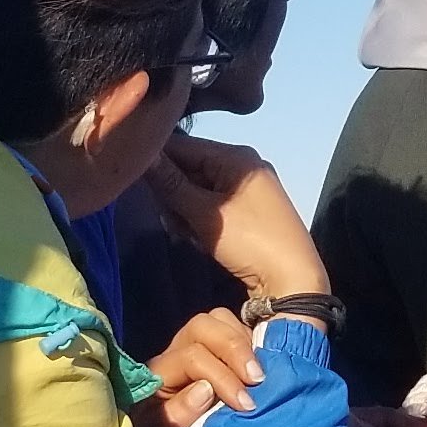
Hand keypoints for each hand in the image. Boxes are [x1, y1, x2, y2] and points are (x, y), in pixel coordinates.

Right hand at [145, 134, 330, 300]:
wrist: (293, 280)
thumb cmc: (250, 242)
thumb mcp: (205, 213)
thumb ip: (171, 184)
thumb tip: (141, 154)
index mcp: (237, 157)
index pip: (183, 145)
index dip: (156, 161)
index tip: (132, 179)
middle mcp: (244, 165)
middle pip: (190, 168)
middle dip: (173, 195)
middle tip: (172, 220)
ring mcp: (248, 189)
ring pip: (198, 190)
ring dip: (184, 211)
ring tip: (187, 233)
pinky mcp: (249, 211)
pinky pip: (212, 205)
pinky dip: (201, 220)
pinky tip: (199, 238)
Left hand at [148, 311, 269, 416]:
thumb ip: (179, 413)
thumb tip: (206, 388)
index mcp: (159, 371)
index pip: (192, 357)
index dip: (222, 377)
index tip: (245, 404)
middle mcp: (176, 349)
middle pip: (203, 325)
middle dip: (234, 348)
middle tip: (257, 378)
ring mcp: (196, 345)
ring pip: (218, 319)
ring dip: (244, 340)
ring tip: (259, 370)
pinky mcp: (215, 349)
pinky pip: (233, 328)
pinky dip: (251, 341)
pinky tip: (261, 362)